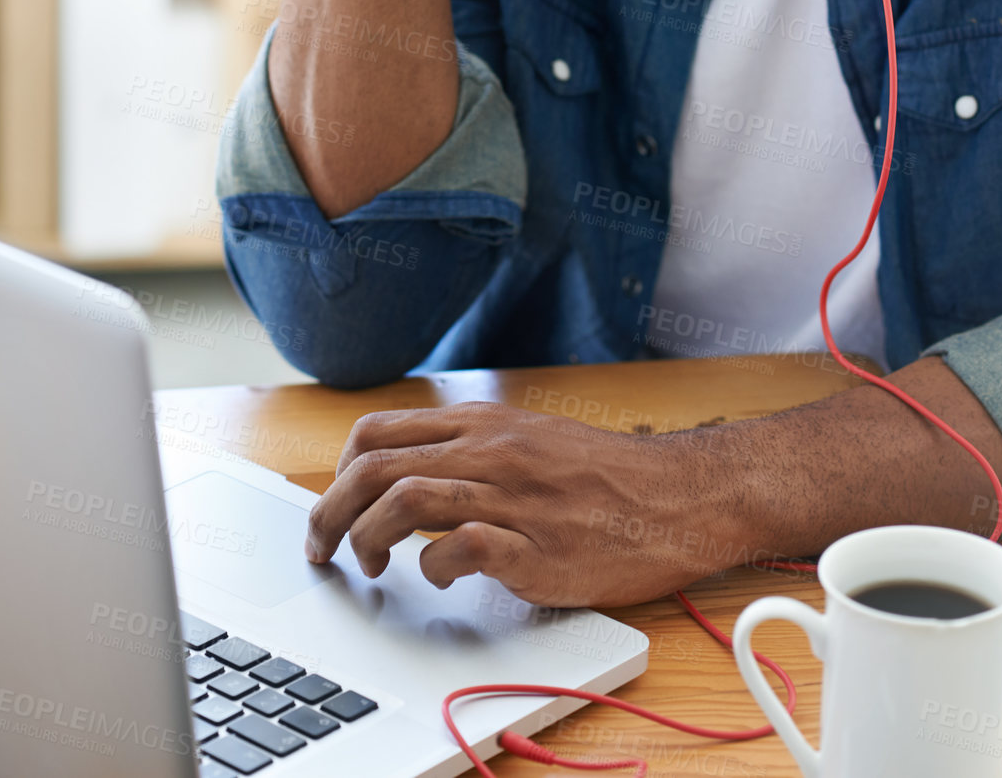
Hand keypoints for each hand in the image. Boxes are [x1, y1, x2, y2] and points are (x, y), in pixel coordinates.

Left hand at [303, 401, 756, 607]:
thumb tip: (407, 469)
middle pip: (375, 467)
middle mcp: (489, 452)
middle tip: (323, 549)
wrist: (678, 496)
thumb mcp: (529, 439)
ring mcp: (512, 496)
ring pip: (405, 499)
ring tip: (371, 568)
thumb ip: (471, 447)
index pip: (377, 432)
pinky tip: (442, 578)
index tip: (332, 508)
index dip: (338, 475)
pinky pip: (461, 549)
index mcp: (482, 423)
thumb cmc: (605, 477)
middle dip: (330, 512)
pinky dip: (433, 567)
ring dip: (367, 539)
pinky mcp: (536, 547)